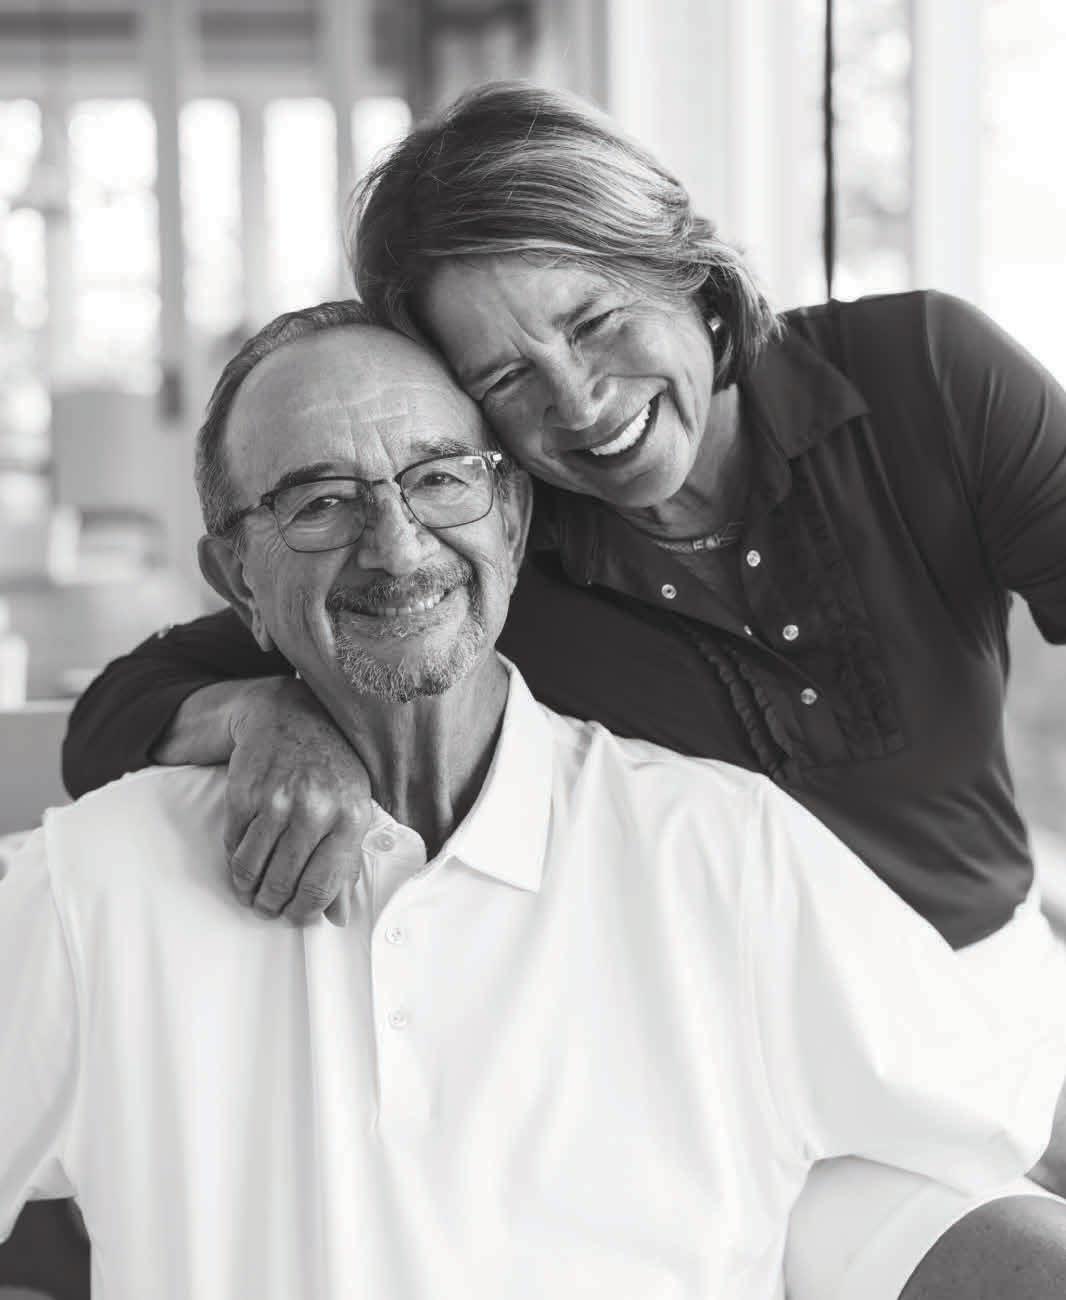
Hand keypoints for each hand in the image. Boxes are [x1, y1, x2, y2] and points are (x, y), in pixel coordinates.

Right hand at [223, 677, 370, 924]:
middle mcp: (315, 808)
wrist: (290, 719)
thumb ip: (347, 863)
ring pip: (252, 868)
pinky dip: (236, 860)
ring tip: (252, 893)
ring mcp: (277, 800)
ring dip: (248, 889)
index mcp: (350, 816)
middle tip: (267, 908)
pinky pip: (234, 845)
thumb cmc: (329, 769)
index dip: (304, 911)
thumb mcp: (352, 807)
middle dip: (272, 905)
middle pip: (283, 882)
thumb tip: (337, 916)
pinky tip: (244, 860)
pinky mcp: (245, 794)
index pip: (322, 884)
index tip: (294, 917)